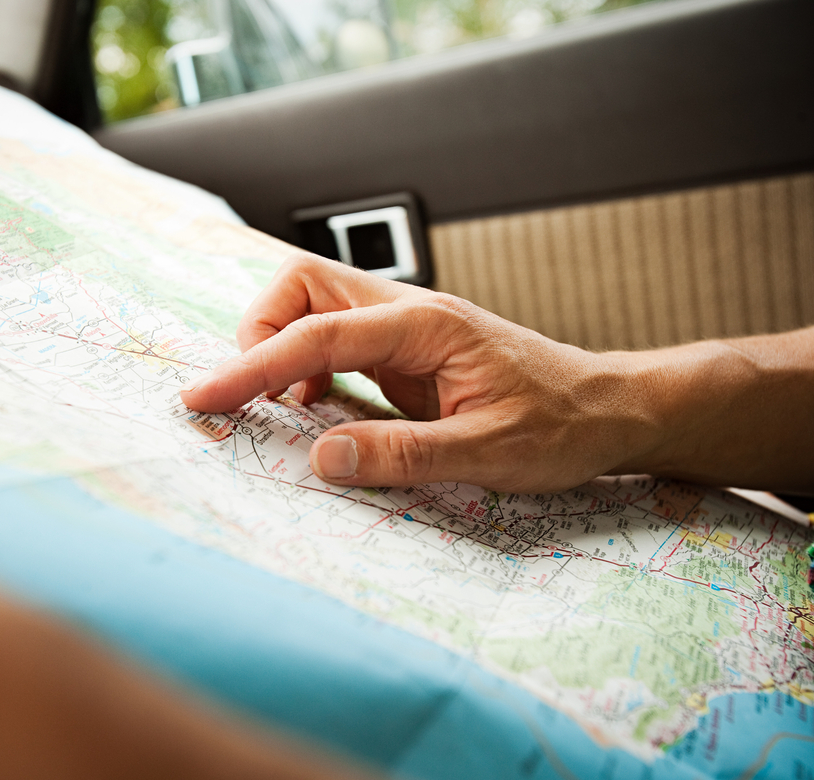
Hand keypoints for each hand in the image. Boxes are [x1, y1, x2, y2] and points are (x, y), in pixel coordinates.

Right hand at [181, 254, 656, 492]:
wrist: (608, 409)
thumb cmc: (561, 426)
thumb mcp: (488, 453)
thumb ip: (402, 455)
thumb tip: (321, 460)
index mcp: (425, 327)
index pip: (317, 333)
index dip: (252, 366)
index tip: (205, 396)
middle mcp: (408, 313)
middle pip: (303, 285)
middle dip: (259, 331)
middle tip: (248, 396)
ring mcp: (405, 328)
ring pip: (314, 306)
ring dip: (280, 348)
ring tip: (271, 407)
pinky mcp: (406, 352)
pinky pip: (335, 340)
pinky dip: (306, 368)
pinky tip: (314, 412)